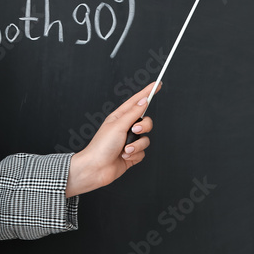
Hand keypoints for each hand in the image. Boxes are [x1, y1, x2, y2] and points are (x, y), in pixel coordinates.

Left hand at [64, 82, 158, 197]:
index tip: (157, 84)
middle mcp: (125, 128)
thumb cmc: (101, 146)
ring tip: (124, 149)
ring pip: (146, 139)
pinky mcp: (132, 154)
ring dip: (136, 145)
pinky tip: (124, 156)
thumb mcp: (118, 125)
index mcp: (120, 117)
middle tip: (134, 131)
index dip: (147, 92)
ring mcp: (129, 141)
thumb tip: (144, 100)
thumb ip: (134, 113)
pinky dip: (135, 154)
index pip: (137, 101)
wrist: (96, 169)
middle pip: (146, 122)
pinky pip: (143, 152)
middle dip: (143, 127)